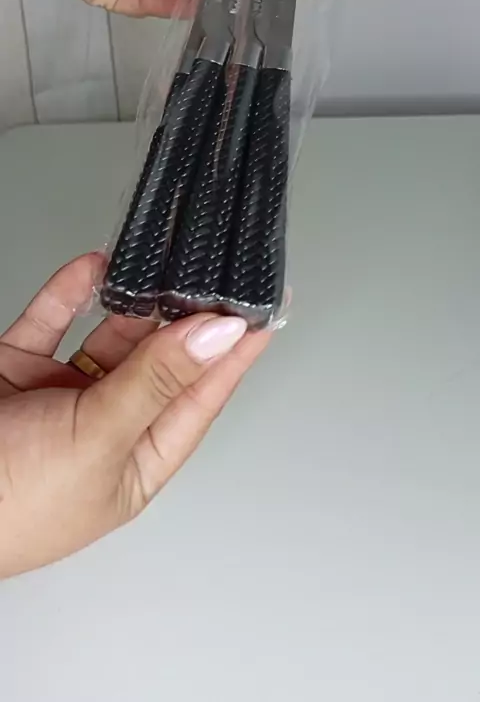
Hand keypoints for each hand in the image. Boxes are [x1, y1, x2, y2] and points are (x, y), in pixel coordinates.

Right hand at [0, 254, 269, 577]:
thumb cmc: (10, 503)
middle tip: (212, 273)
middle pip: (156, 363)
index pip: (198, 400)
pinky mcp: (17, 370)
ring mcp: (58, 397)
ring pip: (107, 339)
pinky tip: (93, 267)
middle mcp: (102, 428)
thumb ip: (155, 383)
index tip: (262, 312)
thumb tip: (218, 336)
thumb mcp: (97, 441)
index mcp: (134, 462)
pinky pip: (50, 323)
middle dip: (183, 320)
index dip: (231, 356)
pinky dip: (69, 294)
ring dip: (132, 303)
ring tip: (164, 264)